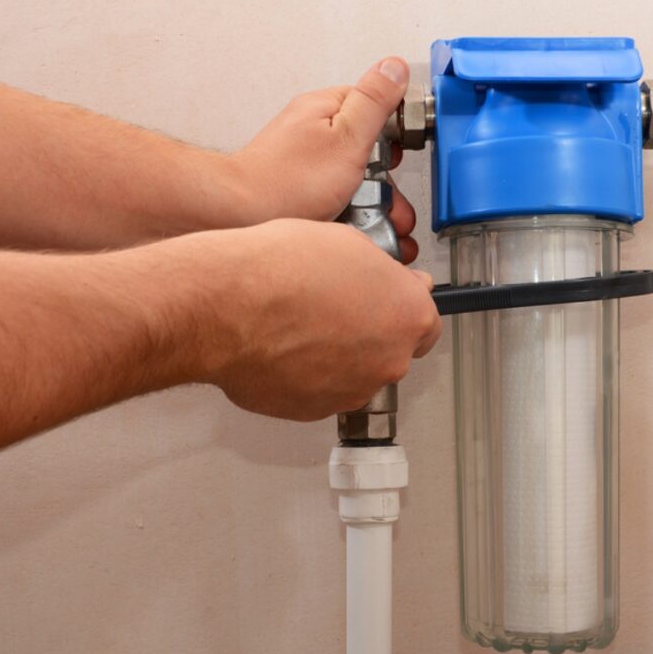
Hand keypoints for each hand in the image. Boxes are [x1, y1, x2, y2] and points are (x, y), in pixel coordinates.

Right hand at [193, 218, 440, 420]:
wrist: (225, 308)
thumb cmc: (278, 270)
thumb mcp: (346, 243)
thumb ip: (380, 271)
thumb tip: (386, 279)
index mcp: (407, 315)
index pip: (427, 322)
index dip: (401, 308)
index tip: (385, 300)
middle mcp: (388, 360)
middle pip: (390, 350)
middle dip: (368, 331)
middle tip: (331, 307)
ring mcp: (352, 391)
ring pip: (354, 372)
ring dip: (336, 354)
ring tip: (298, 326)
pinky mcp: (314, 410)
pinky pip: (319, 390)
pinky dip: (306, 374)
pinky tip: (282, 347)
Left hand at [233, 57, 419, 262]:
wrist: (239, 216)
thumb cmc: (287, 181)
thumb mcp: (347, 137)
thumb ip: (374, 101)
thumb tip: (395, 67)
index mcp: (324, 107)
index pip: (375, 106)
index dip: (393, 133)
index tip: (395, 156)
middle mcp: (310, 128)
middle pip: (364, 145)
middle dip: (381, 177)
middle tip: (378, 193)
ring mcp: (301, 156)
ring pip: (350, 173)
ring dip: (365, 198)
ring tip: (361, 213)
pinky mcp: (295, 183)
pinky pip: (331, 192)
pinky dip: (342, 207)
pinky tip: (340, 219)